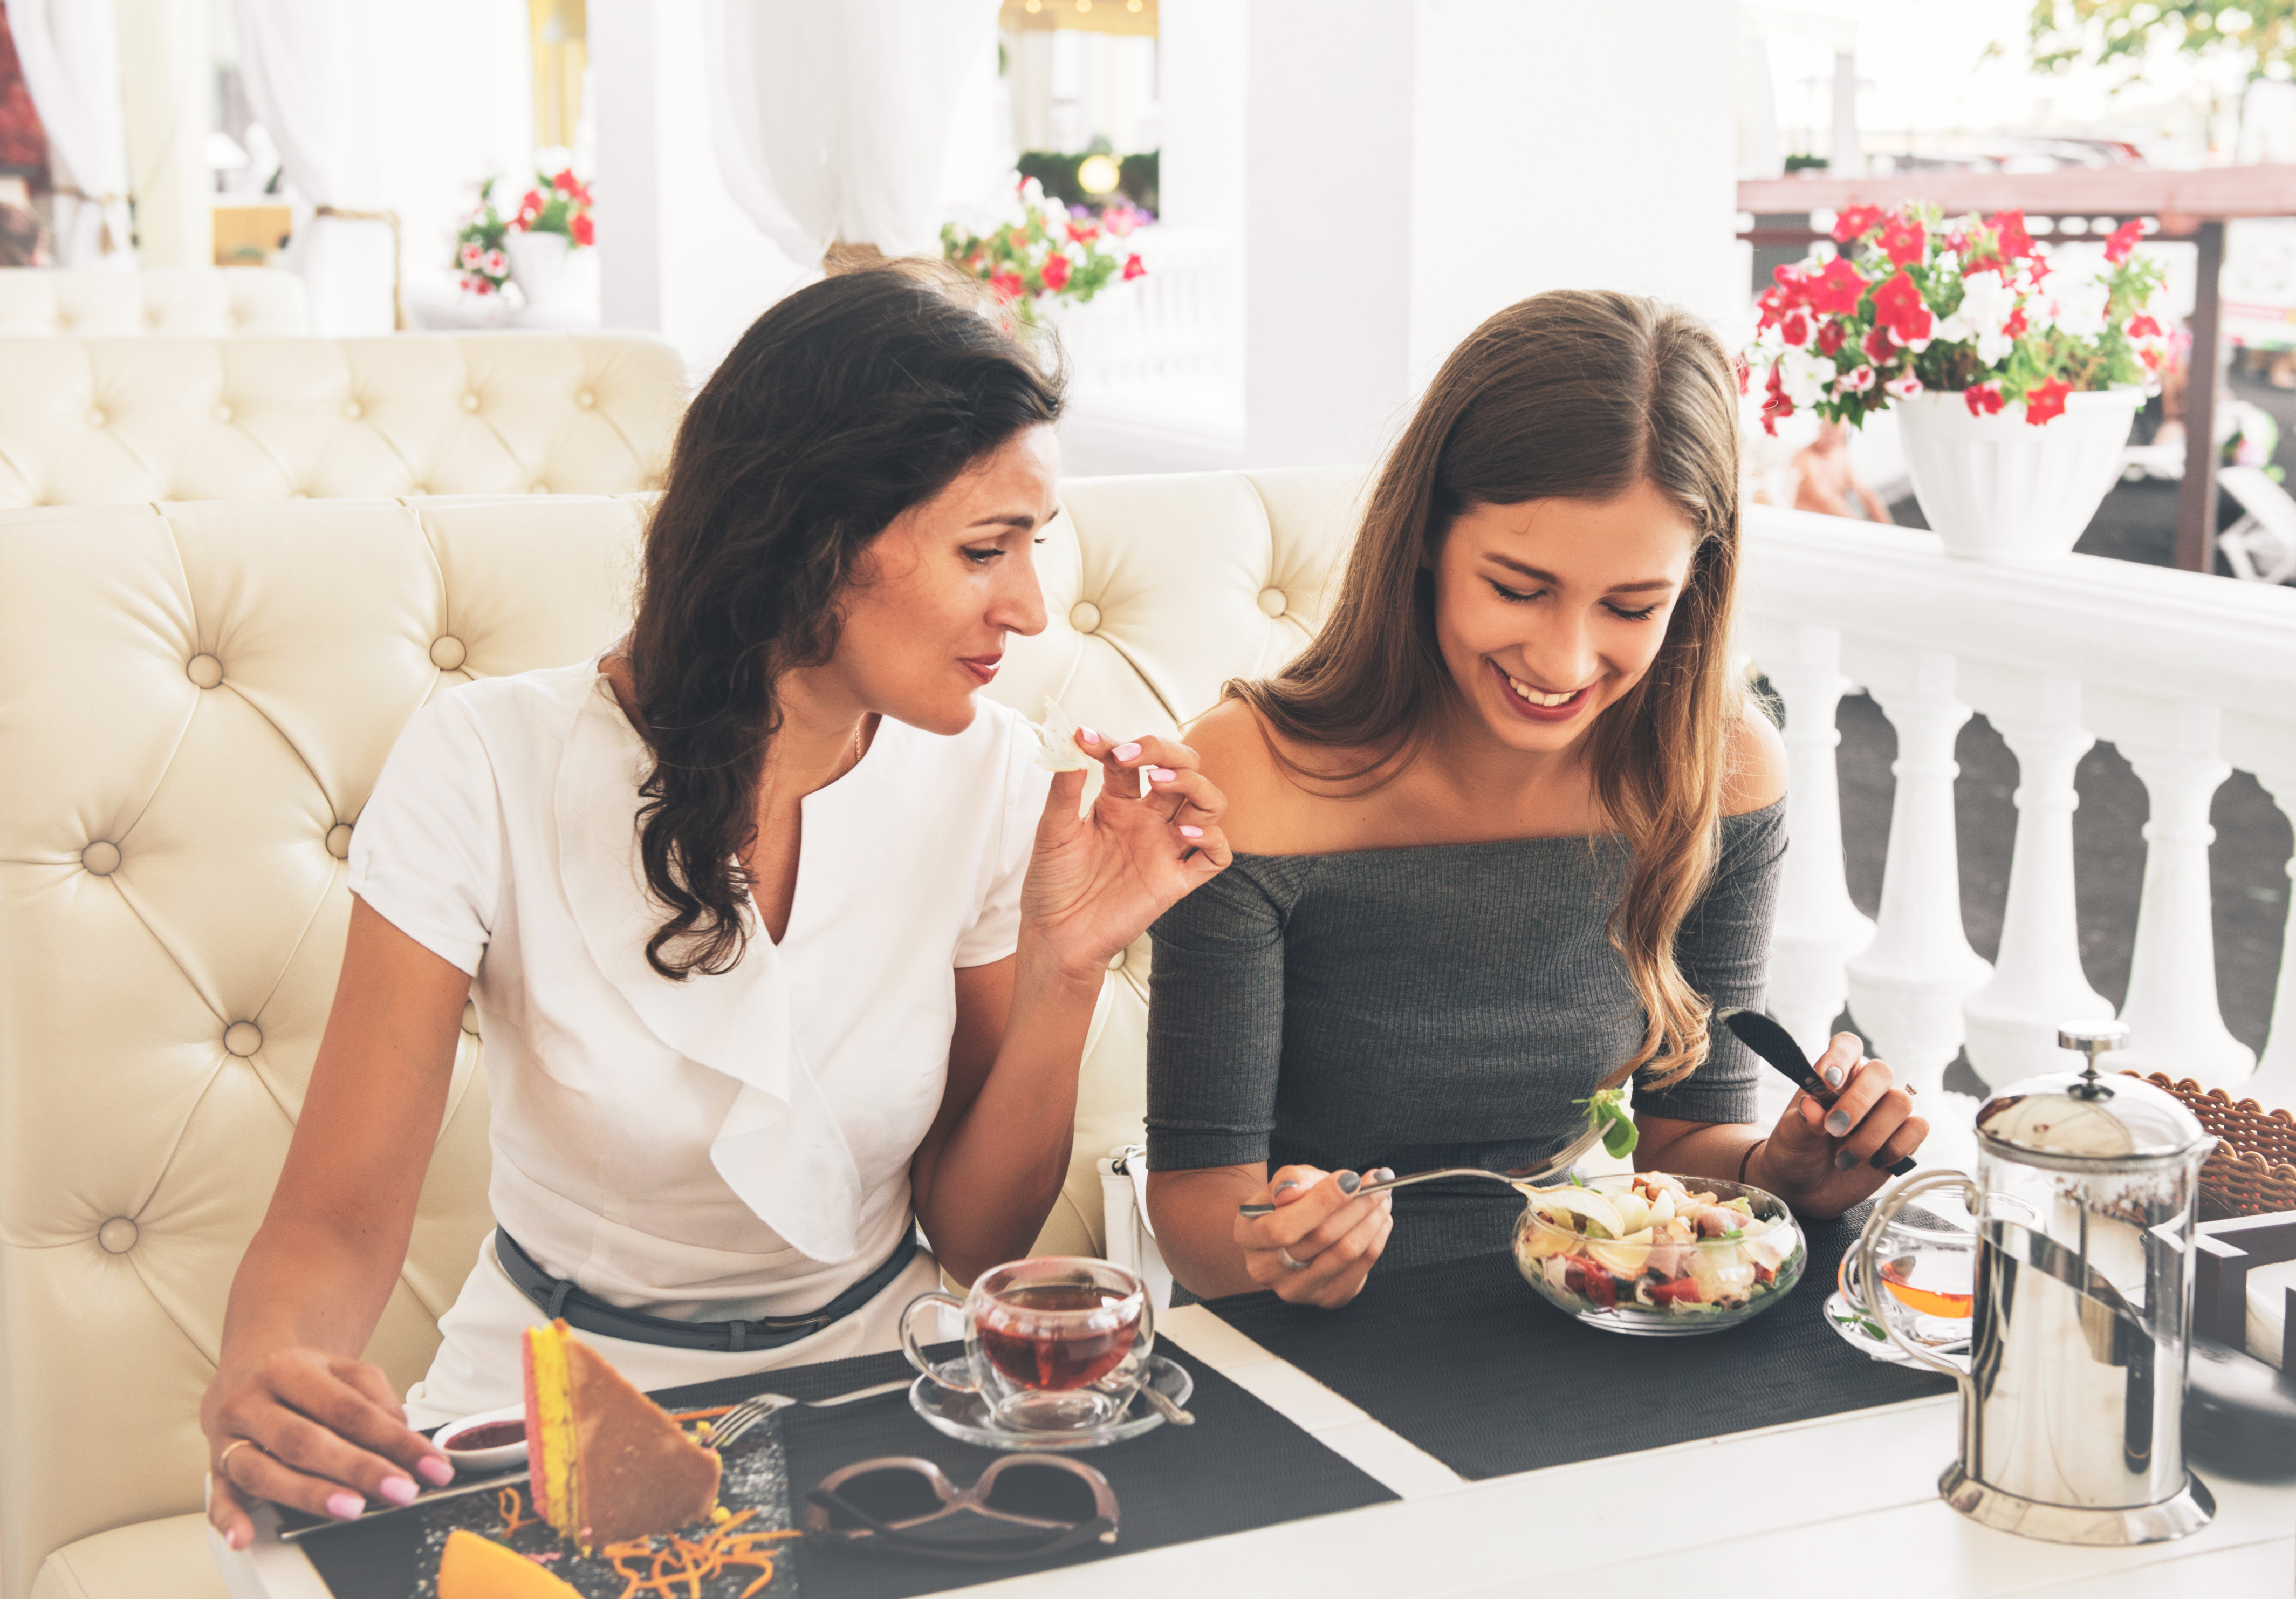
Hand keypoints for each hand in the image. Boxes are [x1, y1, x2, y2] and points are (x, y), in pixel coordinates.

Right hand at [201, 1348, 452, 1550]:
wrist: (245, 1373)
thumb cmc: (303, 1379)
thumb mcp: (343, 1371)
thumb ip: (375, 1399)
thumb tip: (402, 1435)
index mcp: (289, 1369)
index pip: (348, 1409)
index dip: (393, 1440)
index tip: (429, 1465)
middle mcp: (253, 1402)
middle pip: (306, 1440)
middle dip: (358, 1469)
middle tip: (401, 1490)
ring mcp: (230, 1437)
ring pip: (264, 1471)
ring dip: (309, 1494)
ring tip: (352, 1509)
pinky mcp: (215, 1468)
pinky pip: (218, 1497)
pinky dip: (229, 1519)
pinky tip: (245, 1537)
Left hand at [1019, 728, 1230, 983]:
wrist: (1054, 935)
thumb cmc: (1052, 885)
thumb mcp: (1052, 832)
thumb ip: (1063, 791)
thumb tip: (1070, 747)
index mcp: (1118, 804)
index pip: (1132, 759)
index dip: (1114, 743)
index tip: (1085, 738)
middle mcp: (1148, 821)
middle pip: (1183, 769)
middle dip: (1166, 752)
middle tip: (1133, 757)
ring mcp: (1165, 848)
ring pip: (1208, 803)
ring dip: (1194, 785)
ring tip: (1161, 785)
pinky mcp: (1176, 881)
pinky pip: (1216, 856)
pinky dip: (1212, 838)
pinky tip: (1185, 832)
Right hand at [1233, 1165, 1393, 1307]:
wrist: (1288, 1234)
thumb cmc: (1287, 1203)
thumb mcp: (1283, 1183)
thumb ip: (1289, 1180)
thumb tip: (1292, 1192)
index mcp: (1248, 1235)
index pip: (1283, 1225)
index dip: (1321, 1202)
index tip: (1352, 1178)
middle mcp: (1266, 1269)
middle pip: (1321, 1238)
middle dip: (1357, 1206)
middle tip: (1380, 1183)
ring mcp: (1296, 1289)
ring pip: (1345, 1253)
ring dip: (1372, 1221)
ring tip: (1382, 1198)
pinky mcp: (1326, 1299)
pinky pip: (1360, 1270)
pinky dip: (1377, 1240)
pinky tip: (1381, 1221)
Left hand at [1751, 1032, 1926, 1217]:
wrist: (1805, 1188)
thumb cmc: (1795, 1152)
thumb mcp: (1789, 1138)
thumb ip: (1800, 1121)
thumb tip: (1811, 1107)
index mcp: (1834, 1075)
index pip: (1847, 1046)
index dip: (1841, 1057)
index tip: (1827, 1081)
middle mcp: (1864, 1087)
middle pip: (1881, 1072)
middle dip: (1858, 1103)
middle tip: (1834, 1129)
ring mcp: (1886, 1111)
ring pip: (1901, 1103)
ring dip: (1872, 1135)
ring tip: (1843, 1159)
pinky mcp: (1903, 1136)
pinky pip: (1918, 1128)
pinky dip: (1897, 1147)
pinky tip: (1873, 1162)